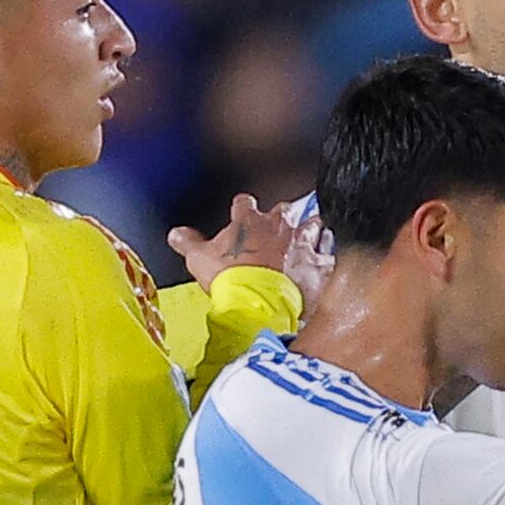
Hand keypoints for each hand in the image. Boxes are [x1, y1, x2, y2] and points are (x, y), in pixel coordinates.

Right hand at [170, 193, 313, 288]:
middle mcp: (278, 225)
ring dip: (310, 230)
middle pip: (284, 210)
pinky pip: (328, 255)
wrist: (257, 302)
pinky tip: (326, 261)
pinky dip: (327, 257)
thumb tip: (176, 234)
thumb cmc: (228, 278)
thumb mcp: (198, 259)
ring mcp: (301, 243)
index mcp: (248, 220)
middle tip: (278, 228)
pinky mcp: (318, 264)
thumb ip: (188, 242)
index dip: (243, 208)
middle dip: (282, 217)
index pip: (244, 203)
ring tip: (308, 236)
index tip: (241, 213)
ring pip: (313, 224)